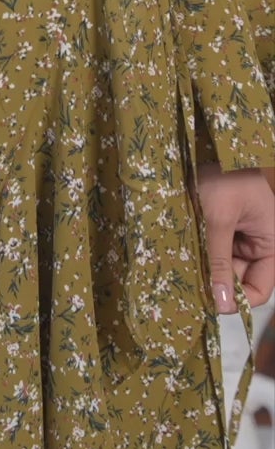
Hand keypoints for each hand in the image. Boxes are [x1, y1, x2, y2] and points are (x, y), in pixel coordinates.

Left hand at [195, 164, 274, 311]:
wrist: (207, 143)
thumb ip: (220, 261)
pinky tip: (183, 257)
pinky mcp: (221, 226)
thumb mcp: (219, 218)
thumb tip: (222, 305)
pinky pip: (213, 250)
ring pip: (223, 265)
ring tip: (184, 271)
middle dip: (218, 284)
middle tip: (190, 290)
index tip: (213, 306)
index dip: (240, 301)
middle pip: (239, 278)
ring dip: (206, 269)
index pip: (260, 287)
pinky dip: (200, 255)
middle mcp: (257, 241)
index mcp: (270, 241)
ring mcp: (238, 234)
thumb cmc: (222, 175)